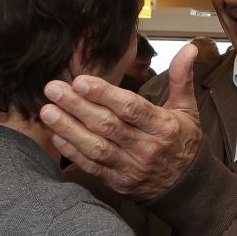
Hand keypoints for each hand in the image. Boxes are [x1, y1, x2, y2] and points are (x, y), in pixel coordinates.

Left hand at [42, 42, 202, 200]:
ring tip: (47, 111)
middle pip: (107, 126)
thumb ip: (181, 78)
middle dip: (77, 106)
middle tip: (53, 89)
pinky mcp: (118, 182)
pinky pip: (92, 167)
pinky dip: (72, 152)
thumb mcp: (187, 109)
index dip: (104, 95)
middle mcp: (146, 148)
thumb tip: (189, 48)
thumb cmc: (182, 141)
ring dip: (68, 128)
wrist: (186, 187)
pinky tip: (56, 135)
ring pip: (96, 147)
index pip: (130, 108)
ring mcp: (131, 168)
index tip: (80, 81)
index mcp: (163, 127)